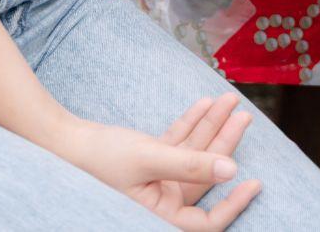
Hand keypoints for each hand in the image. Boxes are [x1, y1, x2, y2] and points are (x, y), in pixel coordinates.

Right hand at [59, 96, 260, 229]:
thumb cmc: (100, 157)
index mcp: (159, 215)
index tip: (254, 181)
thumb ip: (191, 164)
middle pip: (204, 176)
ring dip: (211, 127)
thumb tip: (232, 170)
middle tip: (246, 115)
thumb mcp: (150, 159)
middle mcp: (161, 201)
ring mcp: (156, 180)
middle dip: (225, 143)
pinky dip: (190, 124)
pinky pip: (177, 143)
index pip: (205, 221)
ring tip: (230, 100)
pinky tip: (204, 104)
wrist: (65, 140)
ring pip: (193, 154)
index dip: (233, 204)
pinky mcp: (149, 160)